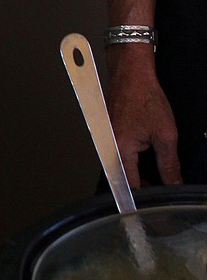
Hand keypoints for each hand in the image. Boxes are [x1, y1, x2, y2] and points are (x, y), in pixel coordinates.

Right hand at [107, 45, 181, 185]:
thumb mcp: (165, 133)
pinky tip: (145, 154)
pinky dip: (132, 158)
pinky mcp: (108, 132)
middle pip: (124, 178)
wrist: (131, 71)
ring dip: (137, 171)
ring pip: (122, 166)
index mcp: (120, 149)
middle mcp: (108, 146)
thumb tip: (174, 184)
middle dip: (142, 185)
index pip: (131, 186)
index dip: (144, 198)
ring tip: (154, 173)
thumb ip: (169, 164)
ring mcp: (106, 138)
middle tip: (161, 188)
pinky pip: (119, 153)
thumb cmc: (145, 95)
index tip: (154, 208)